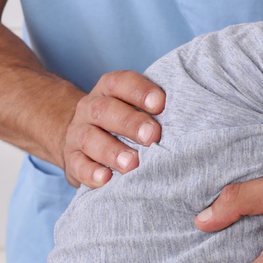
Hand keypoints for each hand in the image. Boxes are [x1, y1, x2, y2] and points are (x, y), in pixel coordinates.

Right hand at [61, 71, 164, 187]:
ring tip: (132, 165)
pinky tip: (106, 179)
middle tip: (152, 137)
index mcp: (108, 90)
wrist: (83, 138)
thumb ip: (155, 110)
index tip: (161, 104)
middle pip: (105, 110)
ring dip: (112, 151)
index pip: (120, 83)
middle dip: (130, 123)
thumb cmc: (123, 122)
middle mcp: (90, 108)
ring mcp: (78, 133)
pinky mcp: (71, 158)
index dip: (139, 91)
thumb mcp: (135, 108)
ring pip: (90, 138)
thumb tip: (191, 118)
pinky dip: (91, 172)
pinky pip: (77, 164)